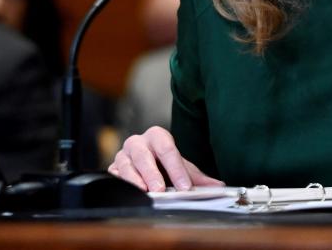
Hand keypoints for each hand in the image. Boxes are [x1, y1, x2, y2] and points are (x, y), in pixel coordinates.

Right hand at [107, 126, 223, 191]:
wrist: (144, 163)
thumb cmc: (163, 164)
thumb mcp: (181, 168)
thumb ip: (198, 177)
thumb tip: (218, 186)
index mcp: (157, 136)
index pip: (167, 149)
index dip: (176, 168)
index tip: (185, 186)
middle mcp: (138, 143)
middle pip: (144, 155)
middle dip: (152, 173)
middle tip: (161, 189)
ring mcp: (122, 155)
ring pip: (125, 165)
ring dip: (134, 179)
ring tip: (144, 191)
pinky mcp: (112, 169)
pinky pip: (113, 176)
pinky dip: (120, 184)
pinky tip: (128, 194)